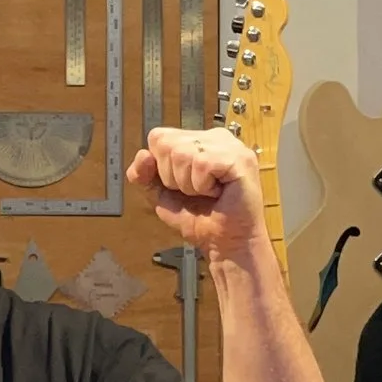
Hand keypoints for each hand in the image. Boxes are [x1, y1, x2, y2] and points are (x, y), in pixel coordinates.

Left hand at [126, 124, 266, 259]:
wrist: (226, 244)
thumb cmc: (200, 219)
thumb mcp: (161, 194)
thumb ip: (143, 175)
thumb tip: (143, 155)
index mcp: (199, 139)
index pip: (159, 136)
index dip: (159, 167)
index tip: (181, 186)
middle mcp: (216, 137)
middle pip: (166, 143)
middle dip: (173, 177)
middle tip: (197, 191)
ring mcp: (230, 145)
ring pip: (181, 152)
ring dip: (188, 184)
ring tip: (208, 192)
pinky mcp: (239, 158)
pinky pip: (201, 163)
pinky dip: (201, 185)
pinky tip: (218, 192)